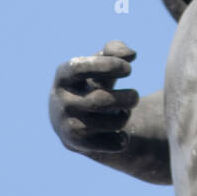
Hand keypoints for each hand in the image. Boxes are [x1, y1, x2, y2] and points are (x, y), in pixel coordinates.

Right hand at [50, 40, 139, 154]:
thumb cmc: (92, 84)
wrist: (73, 121)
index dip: (108, 66)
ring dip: (125, 116)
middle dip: (128, 98)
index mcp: (63, 76)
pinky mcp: (77, 145)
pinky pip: (112, 144)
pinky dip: (122, 139)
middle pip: (101, 101)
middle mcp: (61, 102)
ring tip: (124, 111)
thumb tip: (130, 54)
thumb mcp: (100, 64)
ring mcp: (68, 125)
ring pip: (111, 123)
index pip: (80, 68)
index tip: (129, 69)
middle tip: (135, 96)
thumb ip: (115, 50)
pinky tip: (120, 133)